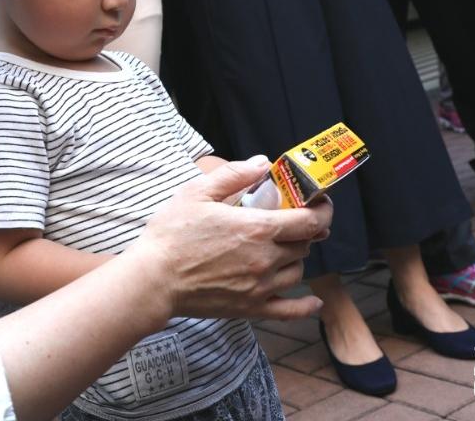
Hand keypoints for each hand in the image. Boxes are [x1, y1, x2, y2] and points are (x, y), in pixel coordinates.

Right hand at [130, 155, 330, 321]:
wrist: (153, 280)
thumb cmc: (171, 235)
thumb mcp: (197, 193)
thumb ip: (233, 175)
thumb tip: (262, 163)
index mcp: (257, 229)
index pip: (309, 220)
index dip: (322, 210)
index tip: (320, 203)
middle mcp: (266, 259)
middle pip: (304, 244)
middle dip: (303, 231)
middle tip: (291, 221)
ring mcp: (260, 287)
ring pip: (297, 271)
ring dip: (296, 258)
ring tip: (282, 249)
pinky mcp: (250, 308)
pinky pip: (289, 310)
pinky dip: (305, 306)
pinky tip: (313, 301)